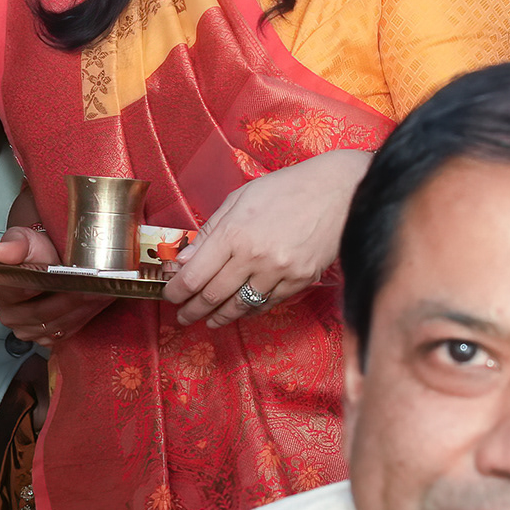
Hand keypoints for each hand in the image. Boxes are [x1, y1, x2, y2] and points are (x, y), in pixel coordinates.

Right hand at [0, 223, 111, 345]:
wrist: (48, 259)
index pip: (20, 292)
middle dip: (71, 297)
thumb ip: (15, 244)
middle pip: (43, 312)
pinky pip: (67, 331)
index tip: (66, 277)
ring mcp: (27, 330)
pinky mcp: (46, 338)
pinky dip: (84, 316)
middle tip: (95, 285)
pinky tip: (96, 302)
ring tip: (101, 291)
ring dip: (82, 308)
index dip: (44, 285)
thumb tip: (1, 251)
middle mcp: (9, 315)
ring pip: (58, 323)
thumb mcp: (24, 239)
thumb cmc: (34, 250)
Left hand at [167, 150, 366, 329]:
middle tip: (183, 316)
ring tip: (209, 320)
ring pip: (240, 306)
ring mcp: (279, 272)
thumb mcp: (240, 199)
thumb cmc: (287, 189)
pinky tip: (240, 310)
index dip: (177, 291)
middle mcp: (254, 257)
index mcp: (235, 233)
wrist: (339, 192)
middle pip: (213, 296)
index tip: (170, 296)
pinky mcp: (300, 281)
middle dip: (193, 310)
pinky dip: (250, 310)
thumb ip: (210, 232)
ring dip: (219, 317)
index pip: (195, 275)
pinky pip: (267, 303)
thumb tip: (184, 261)